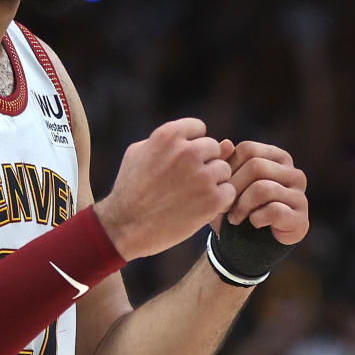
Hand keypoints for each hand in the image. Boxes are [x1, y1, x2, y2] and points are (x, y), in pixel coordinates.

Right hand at [95, 118, 235, 260]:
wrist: (126, 226)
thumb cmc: (131, 189)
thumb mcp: (138, 153)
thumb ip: (170, 141)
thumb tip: (210, 140)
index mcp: (168, 136)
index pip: (199, 128)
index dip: (192, 144)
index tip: (182, 160)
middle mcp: (187, 152)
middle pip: (214, 148)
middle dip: (203, 162)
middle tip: (186, 181)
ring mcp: (202, 176)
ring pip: (224, 169)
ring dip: (213, 181)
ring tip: (191, 194)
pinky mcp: (212, 200)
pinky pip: (229, 191)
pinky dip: (219, 201)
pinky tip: (200, 206)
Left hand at [218, 141, 308, 244]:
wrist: (248, 245)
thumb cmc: (237, 208)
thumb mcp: (226, 185)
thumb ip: (225, 163)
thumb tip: (225, 143)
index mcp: (277, 157)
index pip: (248, 149)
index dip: (228, 168)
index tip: (218, 187)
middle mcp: (293, 172)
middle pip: (256, 167)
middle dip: (234, 188)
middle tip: (224, 207)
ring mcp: (300, 195)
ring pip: (263, 188)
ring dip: (242, 206)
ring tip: (234, 218)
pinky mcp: (301, 217)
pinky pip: (274, 211)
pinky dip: (256, 219)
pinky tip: (253, 223)